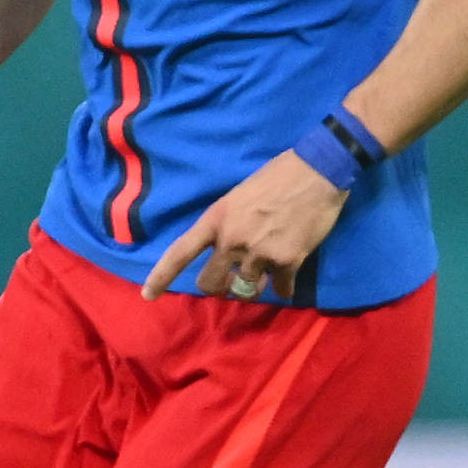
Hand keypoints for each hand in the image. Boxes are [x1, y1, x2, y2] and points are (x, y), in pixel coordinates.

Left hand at [142, 151, 348, 301]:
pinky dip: (283, 285)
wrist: (318, 171)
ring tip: (264, 273)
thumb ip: (227, 224)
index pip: (180, 252)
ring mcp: (259, 254)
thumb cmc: (277, 176)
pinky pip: (280, 289)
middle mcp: (232, 240)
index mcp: (216, 219)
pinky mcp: (288, 262)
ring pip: (246, 291)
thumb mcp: (238, 196)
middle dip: (219, 287)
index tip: (149, 296)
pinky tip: (289, 272)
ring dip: (253, 287)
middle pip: (211, 284)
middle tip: (231, 281)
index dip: (161, 277)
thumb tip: (223, 249)